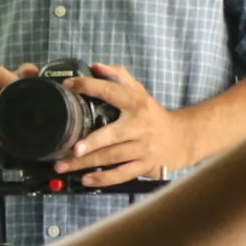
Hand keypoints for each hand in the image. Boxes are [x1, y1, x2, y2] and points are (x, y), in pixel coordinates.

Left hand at [57, 64, 195, 184]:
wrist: (182, 138)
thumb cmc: (152, 114)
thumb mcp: (139, 92)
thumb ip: (118, 76)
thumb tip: (95, 66)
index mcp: (136, 103)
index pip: (111, 91)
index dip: (89, 86)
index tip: (68, 86)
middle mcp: (140, 125)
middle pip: (113, 135)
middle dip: (92, 142)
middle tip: (72, 148)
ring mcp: (143, 148)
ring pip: (113, 157)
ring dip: (87, 163)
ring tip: (64, 165)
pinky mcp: (145, 166)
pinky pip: (122, 174)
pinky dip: (104, 179)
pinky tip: (86, 179)